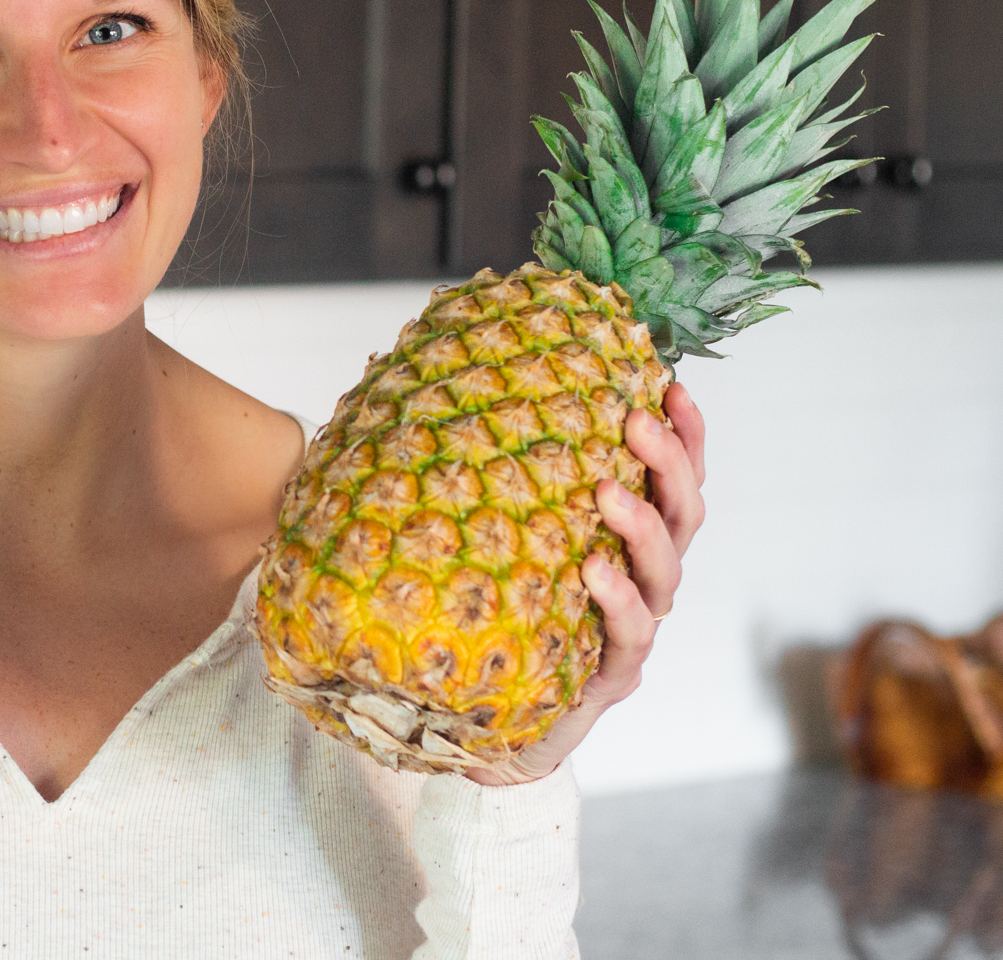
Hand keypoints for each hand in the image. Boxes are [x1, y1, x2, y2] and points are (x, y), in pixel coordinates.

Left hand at [467, 380, 706, 785]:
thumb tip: (425, 388)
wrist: (478, 724)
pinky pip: (630, 636)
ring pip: (665, 572)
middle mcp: (640, 581)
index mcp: (621, 540)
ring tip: (609, 489)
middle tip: (639, 420)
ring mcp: (632, 631)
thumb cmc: (484, 618)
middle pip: (683, 515)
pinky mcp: (610, 677)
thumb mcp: (488, 539)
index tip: (669, 383)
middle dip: (669, 463)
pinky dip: (618, 600)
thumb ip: (481, 479)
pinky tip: (594, 569)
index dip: (682, 435)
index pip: (669, 480)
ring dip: (642, 524)